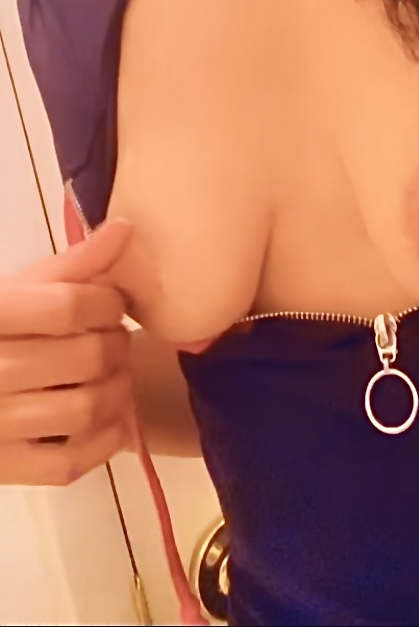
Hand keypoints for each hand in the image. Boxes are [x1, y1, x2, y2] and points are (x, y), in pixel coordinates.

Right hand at [0, 219, 134, 485]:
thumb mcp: (15, 290)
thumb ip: (72, 265)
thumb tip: (126, 228)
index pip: (70, 306)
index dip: (107, 303)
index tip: (112, 304)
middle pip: (86, 356)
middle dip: (116, 344)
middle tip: (114, 339)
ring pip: (85, 408)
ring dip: (118, 388)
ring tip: (114, 374)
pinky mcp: (3, 469)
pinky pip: (68, 463)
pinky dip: (103, 441)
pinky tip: (110, 419)